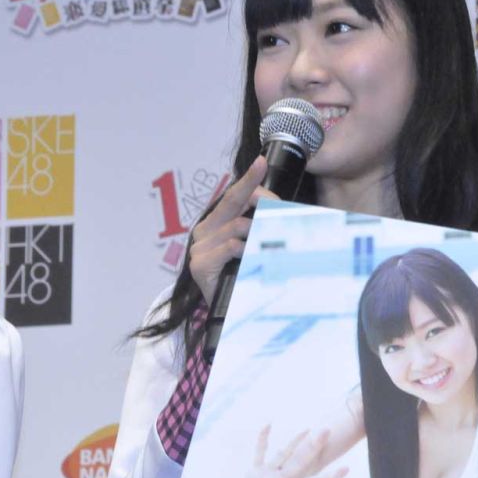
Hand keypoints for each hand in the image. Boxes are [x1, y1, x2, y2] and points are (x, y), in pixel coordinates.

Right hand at [189, 156, 276, 302]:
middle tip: (278, 201)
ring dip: (258, 233)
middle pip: (233, 203)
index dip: (248, 179)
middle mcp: (204, 230)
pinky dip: (246, 249)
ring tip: (271, 244)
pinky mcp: (200, 263)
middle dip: (259, 197)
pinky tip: (253, 257)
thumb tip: (278, 207)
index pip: (233, 195)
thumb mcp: (251, 246)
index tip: (260, 163)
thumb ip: (257, 226)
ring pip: (237, 226)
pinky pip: (230, 246)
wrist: (227, 314)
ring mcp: (200, 247)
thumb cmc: (242, 278)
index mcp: (214, 223)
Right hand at [239, 425, 347, 477]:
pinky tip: (268, 423)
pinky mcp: (256, 470)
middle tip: (328, 429)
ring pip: (283, 453)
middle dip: (314, 446)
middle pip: (302, 460)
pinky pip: (259, 452)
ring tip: (307, 428)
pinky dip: (262, 439)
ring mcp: (271, 473)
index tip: (347, 469)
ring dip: (294, 441)